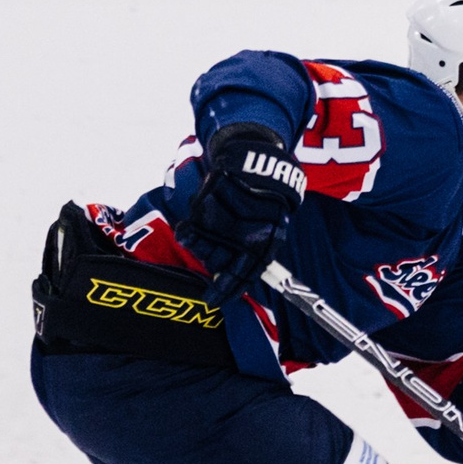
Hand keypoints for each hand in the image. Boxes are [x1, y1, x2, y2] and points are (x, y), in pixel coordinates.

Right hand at [178, 123, 306, 302]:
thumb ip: (253, 252)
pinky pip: (191, 229)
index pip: (243, 275)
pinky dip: (190, 230)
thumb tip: (233, 276)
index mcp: (264, 244)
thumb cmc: (265, 199)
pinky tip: (197, 222)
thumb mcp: (271, 228)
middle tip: (214, 250)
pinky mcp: (206, 207)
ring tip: (207, 232)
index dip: (226, 291)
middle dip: (213, 261)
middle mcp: (243, 236)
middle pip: (217, 264)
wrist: (257, 162)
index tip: (213, 301)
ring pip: (202, 248)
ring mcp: (223, 222)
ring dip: (201, 244)